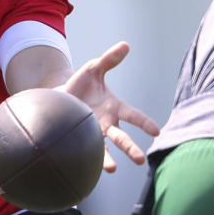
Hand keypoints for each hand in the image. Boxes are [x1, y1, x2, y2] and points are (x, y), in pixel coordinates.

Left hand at [62, 41, 159, 171]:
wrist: (59, 97)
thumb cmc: (80, 84)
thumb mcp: (93, 69)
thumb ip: (109, 60)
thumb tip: (125, 45)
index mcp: (115, 108)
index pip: (133, 115)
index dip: (144, 123)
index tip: (155, 131)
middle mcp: (108, 123)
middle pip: (123, 137)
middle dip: (131, 148)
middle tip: (140, 160)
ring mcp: (94, 132)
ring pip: (105, 148)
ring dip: (109, 159)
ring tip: (112, 169)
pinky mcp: (80, 137)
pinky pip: (87, 149)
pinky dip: (89, 158)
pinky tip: (87, 166)